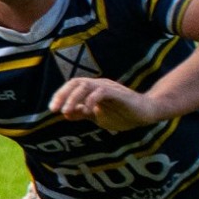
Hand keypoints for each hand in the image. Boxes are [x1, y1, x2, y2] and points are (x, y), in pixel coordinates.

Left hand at [47, 75, 164, 132]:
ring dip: (73, 98)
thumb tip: (65, 113)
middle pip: (76, 82)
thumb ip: (82, 113)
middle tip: (54, 109)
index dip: (60, 95)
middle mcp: (99, 85)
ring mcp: (109, 88)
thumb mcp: (97, 116)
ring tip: (65, 110)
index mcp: (93, 89)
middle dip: (62, 95)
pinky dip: (91, 100)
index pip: (72, 86)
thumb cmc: (122, 114)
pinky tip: (88, 111)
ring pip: (86, 85)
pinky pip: (102, 92)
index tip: (52, 109)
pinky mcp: (118, 93)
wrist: (146, 114)